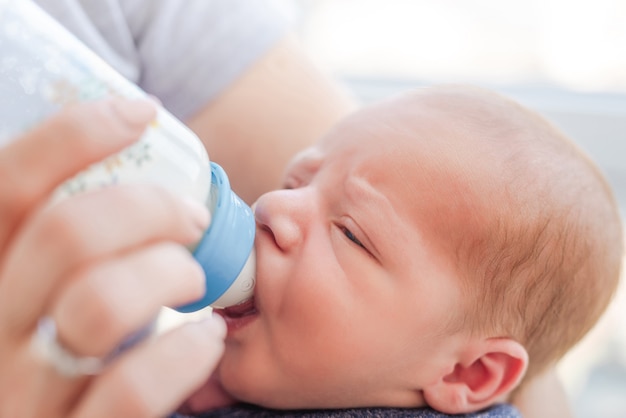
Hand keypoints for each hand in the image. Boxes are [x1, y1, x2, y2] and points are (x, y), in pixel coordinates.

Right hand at [0, 98, 225, 417]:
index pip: (7, 186)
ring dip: (168, 275)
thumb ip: (58, 246)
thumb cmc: (58, 355)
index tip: (140, 112)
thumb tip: (126, 164)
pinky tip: (205, 337)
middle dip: (148, 207)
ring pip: (100, 305)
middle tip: (190, 218)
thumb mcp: (34, 293)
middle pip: (65, 233)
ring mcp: (23, 394)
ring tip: (193, 280)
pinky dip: (185, 352)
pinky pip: (131, 390)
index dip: (74, 134)